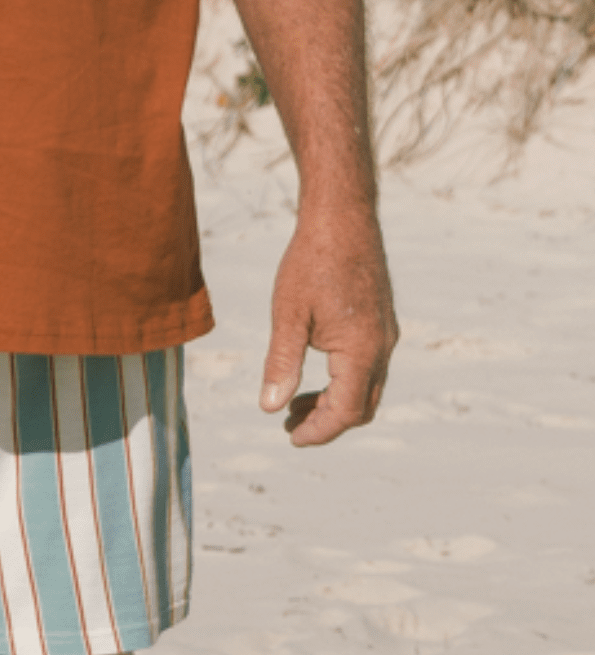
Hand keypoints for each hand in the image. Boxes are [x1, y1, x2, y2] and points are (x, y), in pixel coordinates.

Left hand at [260, 198, 397, 446]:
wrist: (342, 216)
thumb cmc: (311, 261)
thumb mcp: (288, 314)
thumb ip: (282, 363)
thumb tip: (269, 407)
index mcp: (362, 350)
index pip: (346, 412)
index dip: (319, 432)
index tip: (290, 438)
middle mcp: (382, 347)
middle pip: (361, 406)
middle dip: (327, 422)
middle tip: (288, 423)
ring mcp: (385, 334)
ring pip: (367, 386)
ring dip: (334, 401)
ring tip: (294, 402)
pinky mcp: (381, 321)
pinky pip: (368, 365)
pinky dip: (343, 379)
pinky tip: (314, 369)